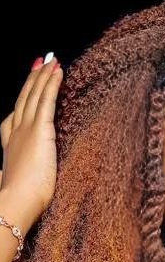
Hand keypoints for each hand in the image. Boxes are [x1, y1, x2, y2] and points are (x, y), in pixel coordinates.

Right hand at [0, 53, 62, 220]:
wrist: (16, 201)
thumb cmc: (20, 200)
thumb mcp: (19, 183)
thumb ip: (19, 176)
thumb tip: (16, 180)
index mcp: (9, 147)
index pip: (14, 118)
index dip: (22, 100)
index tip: (28, 87)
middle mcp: (15, 134)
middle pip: (24, 100)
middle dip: (33, 80)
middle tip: (41, 62)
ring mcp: (26, 130)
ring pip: (34, 96)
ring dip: (43, 76)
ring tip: (51, 60)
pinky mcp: (40, 130)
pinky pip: (46, 100)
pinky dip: (51, 84)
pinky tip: (58, 71)